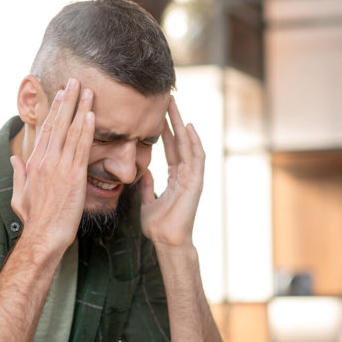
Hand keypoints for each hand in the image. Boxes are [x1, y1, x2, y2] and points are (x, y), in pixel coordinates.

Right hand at [10, 78, 94, 251]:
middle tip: (75, 81)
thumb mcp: (19, 195)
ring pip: (71, 131)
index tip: (60, 95)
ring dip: (80, 109)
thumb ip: (18, 174)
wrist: (44, 235)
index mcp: (33, 163)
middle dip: (67, 100)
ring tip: (88, 91)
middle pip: (57, 124)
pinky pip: (81, 148)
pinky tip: (91, 115)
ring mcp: (60, 166)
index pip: (45, 130)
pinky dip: (86, 130)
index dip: (54, 111)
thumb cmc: (34, 219)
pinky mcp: (74, 176)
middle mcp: (45, 160)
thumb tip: (14, 160)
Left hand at [139, 96, 204, 247]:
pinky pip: (197, 159)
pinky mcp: (196, 183)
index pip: (170, 147)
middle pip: (180, 141)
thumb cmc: (159, 226)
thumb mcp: (148, 202)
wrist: (166, 241)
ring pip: (188, 145)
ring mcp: (192, 177)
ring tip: (174, 106)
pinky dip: (193, 143)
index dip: (164, 130)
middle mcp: (186, 174)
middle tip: (167, 99)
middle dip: (173, 120)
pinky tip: (188, 128)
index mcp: (175, 177)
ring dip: (182, 125)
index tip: (157, 114)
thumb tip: (144, 173)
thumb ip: (148, 187)